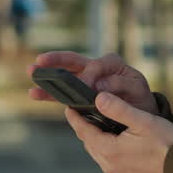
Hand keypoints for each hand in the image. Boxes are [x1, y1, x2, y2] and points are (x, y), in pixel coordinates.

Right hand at [27, 51, 156, 114]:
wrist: (141, 112)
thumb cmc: (140, 99)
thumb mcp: (135, 90)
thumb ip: (119, 86)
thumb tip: (97, 87)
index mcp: (112, 64)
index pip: (95, 66)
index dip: (89, 77)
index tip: (88, 89)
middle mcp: (97, 68)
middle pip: (74, 61)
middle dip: (57, 60)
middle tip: (40, 61)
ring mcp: (87, 80)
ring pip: (65, 74)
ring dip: (48, 75)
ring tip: (31, 73)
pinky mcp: (81, 93)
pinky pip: (63, 92)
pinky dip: (49, 93)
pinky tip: (34, 93)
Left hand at [66, 91, 172, 172]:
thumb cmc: (166, 144)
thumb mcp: (142, 121)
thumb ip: (118, 108)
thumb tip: (98, 97)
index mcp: (108, 150)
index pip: (83, 130)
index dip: (74, 117)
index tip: (68, 105)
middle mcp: (108, 164)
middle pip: (88, 141)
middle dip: (83, 125)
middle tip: (81, 108)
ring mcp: (116, 171)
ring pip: (96, 150)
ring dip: (93, 135)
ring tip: (95, 119)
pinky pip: (106, 157)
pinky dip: (103, 144)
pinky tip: (112, 135)